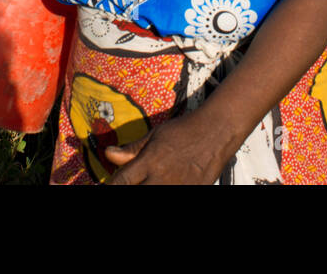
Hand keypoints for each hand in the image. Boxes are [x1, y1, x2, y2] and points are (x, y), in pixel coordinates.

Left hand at [106, 110, 229, 184]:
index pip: (122, 182)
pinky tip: (163, 184)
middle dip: (129, 189)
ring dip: (147, 189)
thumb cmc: (185, 130)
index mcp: (150, 161)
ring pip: (155, 196)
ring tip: (149, 182)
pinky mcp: (193, 192)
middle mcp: (162, 178)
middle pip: (136, 192)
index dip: (112, 186)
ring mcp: (179, 188)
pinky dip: (165, 191)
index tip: (110, 184)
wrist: (217, 131)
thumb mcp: (156, 135)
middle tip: (129, 183)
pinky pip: (176, 196)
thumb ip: (132, 149)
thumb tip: (108, 154)